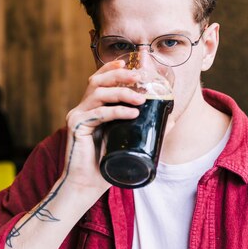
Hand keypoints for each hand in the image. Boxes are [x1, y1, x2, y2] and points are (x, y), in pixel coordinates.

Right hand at [63, 60, 145, 190]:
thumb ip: (143, 129)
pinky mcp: (76, 127)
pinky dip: (117, 111)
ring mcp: (77, 116)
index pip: (98, 81)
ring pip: (97, 93)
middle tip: (139, 77)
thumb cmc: (104, 166)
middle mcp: (81, 109)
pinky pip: (98, 113)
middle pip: (96, 81)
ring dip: (121, 92)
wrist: (85, 186)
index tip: (129, 62)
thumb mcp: (126, 143)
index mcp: (90, 109)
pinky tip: (132, 113)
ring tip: (141, 98)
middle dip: (119, 75)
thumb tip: (171, 119)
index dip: (112, 69)